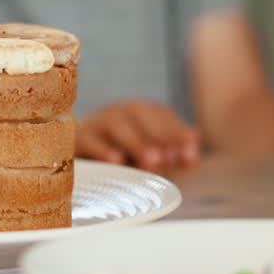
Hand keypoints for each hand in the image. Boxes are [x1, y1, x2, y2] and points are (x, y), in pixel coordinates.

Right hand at [77, 100, 201, 172]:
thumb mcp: (151, 155)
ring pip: (116, 124)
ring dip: (136, 143)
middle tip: (168, 159)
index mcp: (139, 111)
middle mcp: (119, 111)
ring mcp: (96, 122)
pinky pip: (89, 140)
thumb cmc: (121, 156)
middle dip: (158, 136)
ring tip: (151, 162)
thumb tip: (196, 139)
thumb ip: (174, 151)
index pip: (162, 114)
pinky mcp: (77, 138)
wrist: (77, 156)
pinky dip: (103, 150)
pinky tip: (117, 162)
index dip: (177, 132)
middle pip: (139, 114)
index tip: (190, 153)